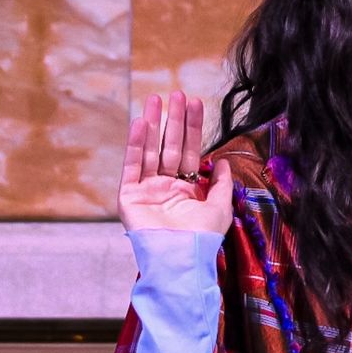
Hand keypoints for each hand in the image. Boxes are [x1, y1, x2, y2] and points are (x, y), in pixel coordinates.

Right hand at [118, 91, 233, 235]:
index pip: (188, 151)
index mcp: (186, 189)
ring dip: (153, 124)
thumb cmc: (202, 238)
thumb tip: (222, 161)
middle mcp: (165, 187)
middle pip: (169, 146)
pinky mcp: (129, 196)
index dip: (192, 128)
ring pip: (150, 151)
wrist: (181, 259)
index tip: (196, 103)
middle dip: (174, 120)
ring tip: (156, 99)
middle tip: (177, 94)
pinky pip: (132, 165)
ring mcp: (146, 190)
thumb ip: (220, 183)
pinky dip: (135, 144)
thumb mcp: (220, 207)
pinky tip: (141, 123)